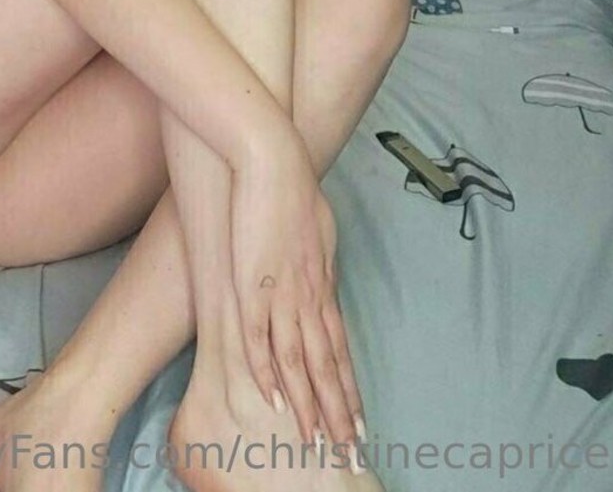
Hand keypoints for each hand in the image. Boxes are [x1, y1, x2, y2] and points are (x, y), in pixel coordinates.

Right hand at [229, 146, 364, 454]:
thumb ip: (319, 262)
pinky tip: (272, 398)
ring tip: (316, 440)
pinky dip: (266, 370)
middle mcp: (309, 296)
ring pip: (300, 360)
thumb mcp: (318, 231)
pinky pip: (260, 336)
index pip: (340, 349)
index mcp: (323, 285)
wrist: (273, 163)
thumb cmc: (294, 190)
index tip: (360, 422)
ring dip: (308, 403)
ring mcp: (282, 291)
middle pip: (327, 365)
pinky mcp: (252, 283)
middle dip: (338, 411)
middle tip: (349, 450)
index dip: (349, 388)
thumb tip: (323, 281)